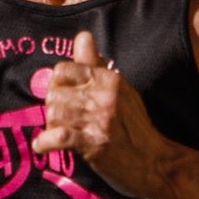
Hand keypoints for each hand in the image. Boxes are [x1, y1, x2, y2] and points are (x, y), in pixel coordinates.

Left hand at [30, 30, 165, 198]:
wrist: (155, 163)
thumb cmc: (135, 128)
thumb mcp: (120, 90)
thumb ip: (95, 64)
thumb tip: (83, 35)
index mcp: (110, 79)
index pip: (64, 69)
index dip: (57, 84)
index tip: (63, 99)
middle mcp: (105, 95)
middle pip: (54, 92)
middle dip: (52, 108)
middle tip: (62, 121)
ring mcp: (100, 119)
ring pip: (53, 113)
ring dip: (51, 126)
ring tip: (60, 134)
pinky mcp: (94, 144)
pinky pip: (58, 137)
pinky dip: (45, 142)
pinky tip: (43, 146)